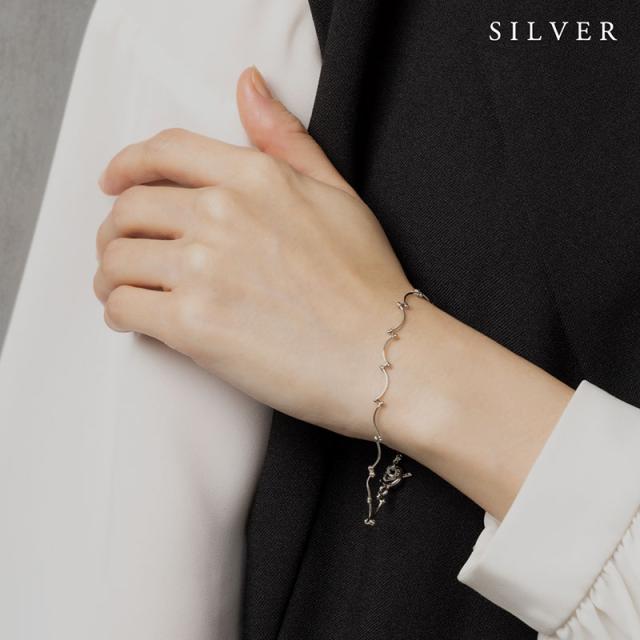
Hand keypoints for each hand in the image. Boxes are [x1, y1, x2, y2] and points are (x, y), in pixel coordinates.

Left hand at [95, 67, 572, 519]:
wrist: (381, 353)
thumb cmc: (366, 280)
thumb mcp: (336, 192)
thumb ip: (286, 138)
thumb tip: (248, 86)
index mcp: (254, 176)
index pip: (162, 152)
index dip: (126, 166)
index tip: (114, 182)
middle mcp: (221, 214)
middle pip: (129, 209)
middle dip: (116, 230)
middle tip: (122, 250)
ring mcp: (203, 269)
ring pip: (117, 259)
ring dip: (110, 274)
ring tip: (122, 288)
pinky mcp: (193, 324)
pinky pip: (123, 306)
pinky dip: (117, 311)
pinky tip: (132, 317)